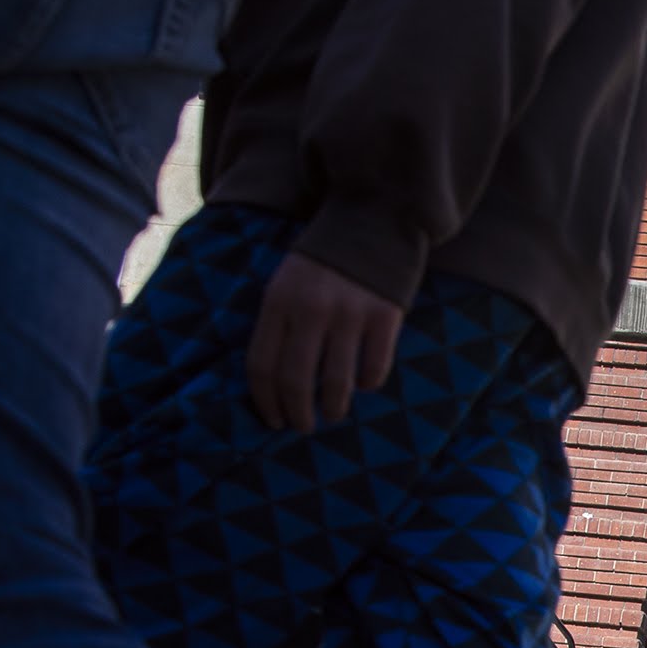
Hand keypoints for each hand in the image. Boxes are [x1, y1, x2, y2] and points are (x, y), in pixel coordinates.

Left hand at [247, 249, 402, 432]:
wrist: (372, 221)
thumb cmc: (322, 262)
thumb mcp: (286, 282)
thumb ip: (279, 324)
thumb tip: (276, 384)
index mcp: (278, 300)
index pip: (262, 365)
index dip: (265, 401)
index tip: (274, 420)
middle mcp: (310, 308)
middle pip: (296, 380)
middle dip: (297, 414)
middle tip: (303, 426)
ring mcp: (349, 313)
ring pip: (336, 382)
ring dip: (333, 408)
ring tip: (333, 413)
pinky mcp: (384, 317)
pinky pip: (373, 370)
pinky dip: (367, 384)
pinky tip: (363, 383)